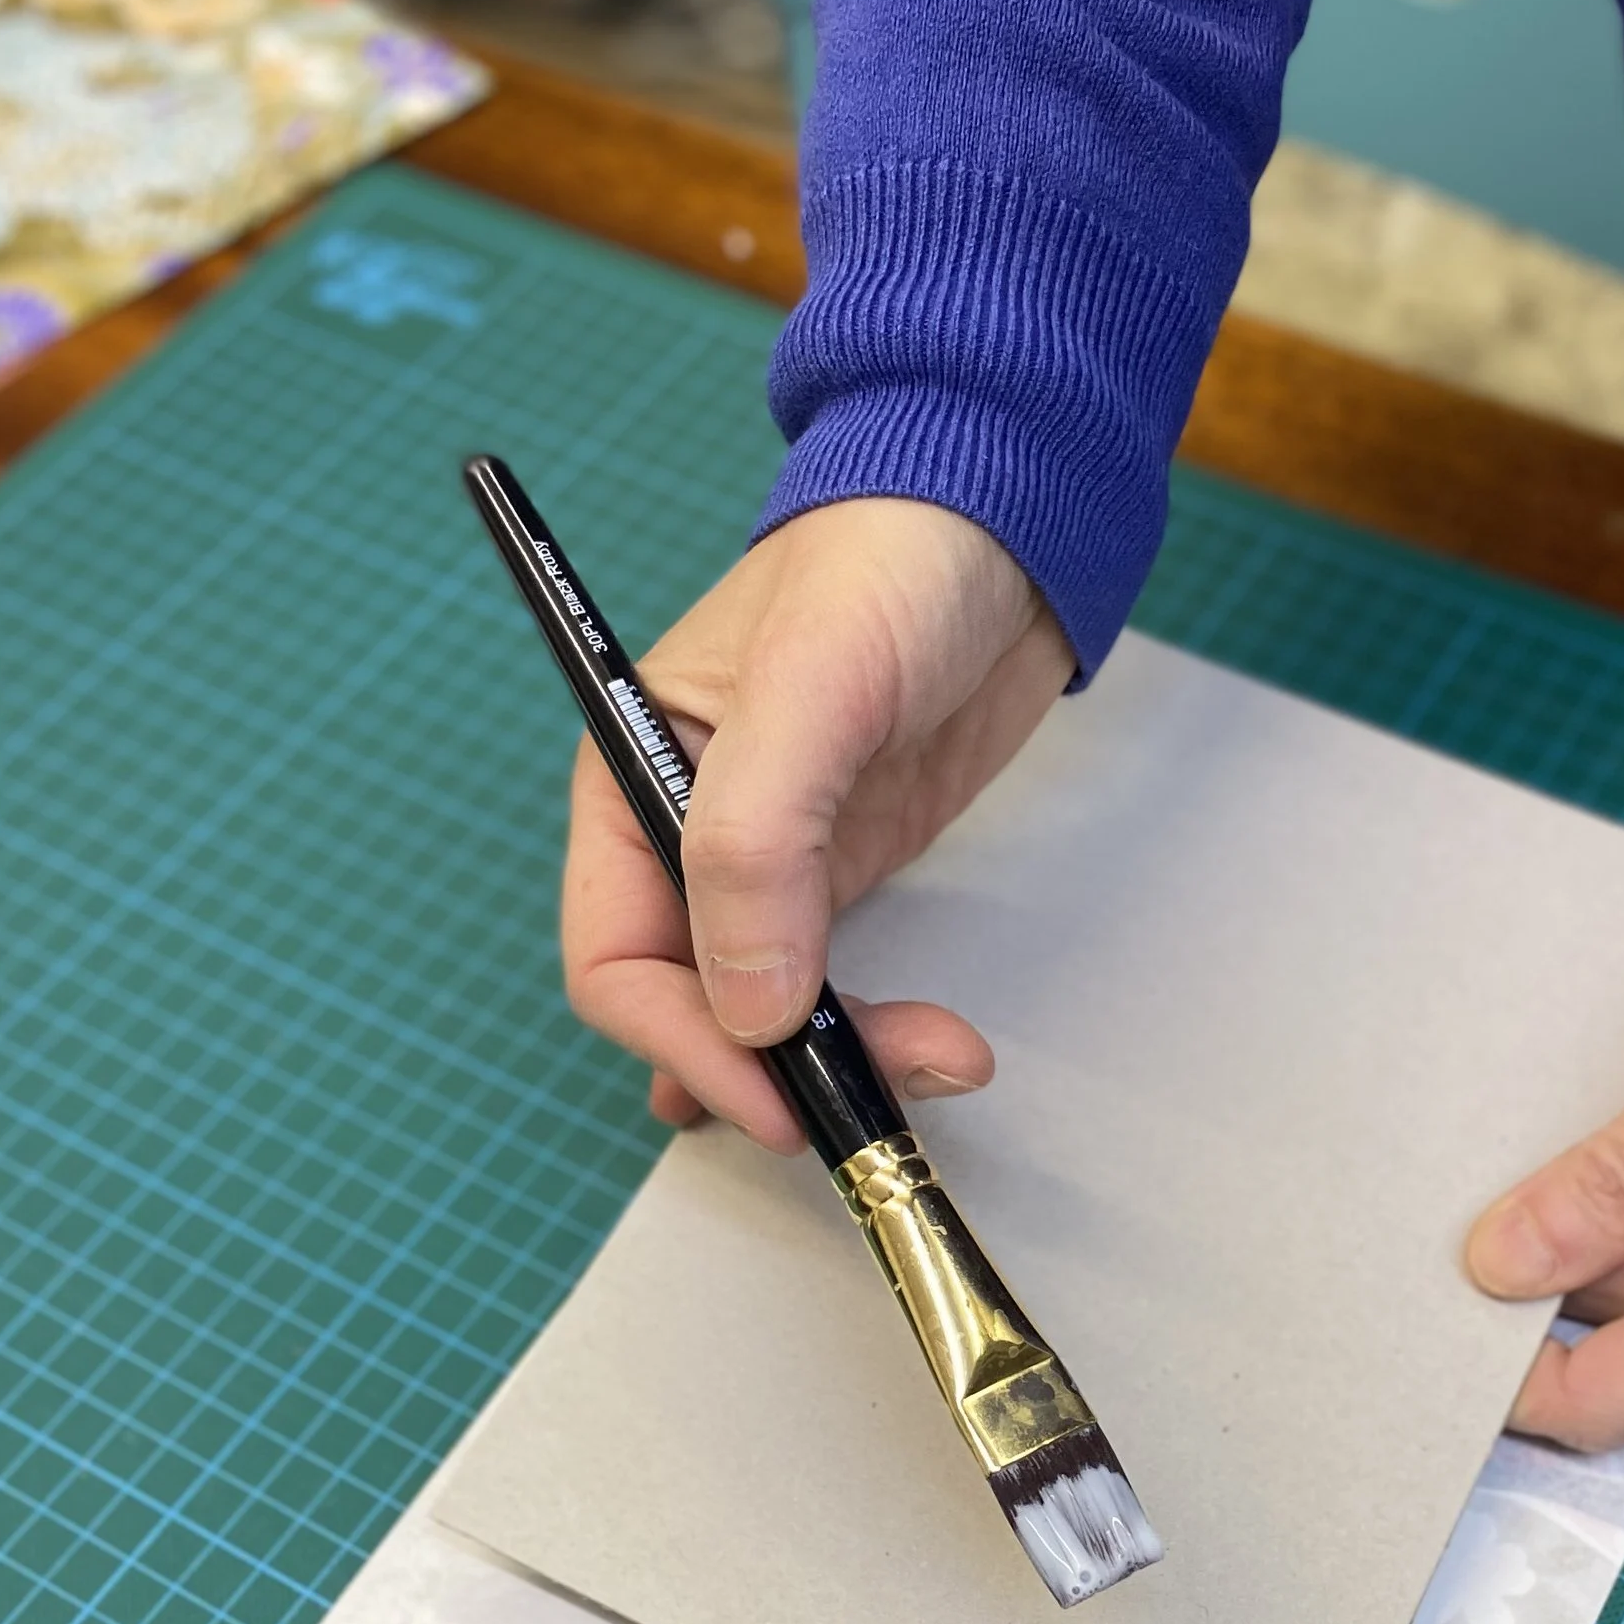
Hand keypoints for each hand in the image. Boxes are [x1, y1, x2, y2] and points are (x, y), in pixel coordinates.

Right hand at [564, 495, 1073, 1149]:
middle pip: (686, 1003)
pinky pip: (821, 985)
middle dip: (765, 1066)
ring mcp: (768, 859)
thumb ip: (758, 845)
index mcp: (632, 778)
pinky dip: (852, 1036)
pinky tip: (883, 1068)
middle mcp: (683, 831)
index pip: (615, 957)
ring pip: (758, 1008)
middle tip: (860, 1105)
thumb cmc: (890, 559)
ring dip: (822, 1063)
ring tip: (924, 1069)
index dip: (682, 1040)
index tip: (769, 1093)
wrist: (1008, 517)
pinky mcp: (841, 869)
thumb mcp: (812, 688)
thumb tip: (746, 1004)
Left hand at [1465, 895, 1623, 1449]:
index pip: (1603, 1399)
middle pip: (1611, 1327)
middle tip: (1417, 1211)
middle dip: (1522, 1278)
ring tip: (1480, 1146)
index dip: (1503, 1376)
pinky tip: (1565, 1121)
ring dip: (1573, 1213)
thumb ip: (1617, 1182)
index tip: (1418, 1320)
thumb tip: (1502, 1264)